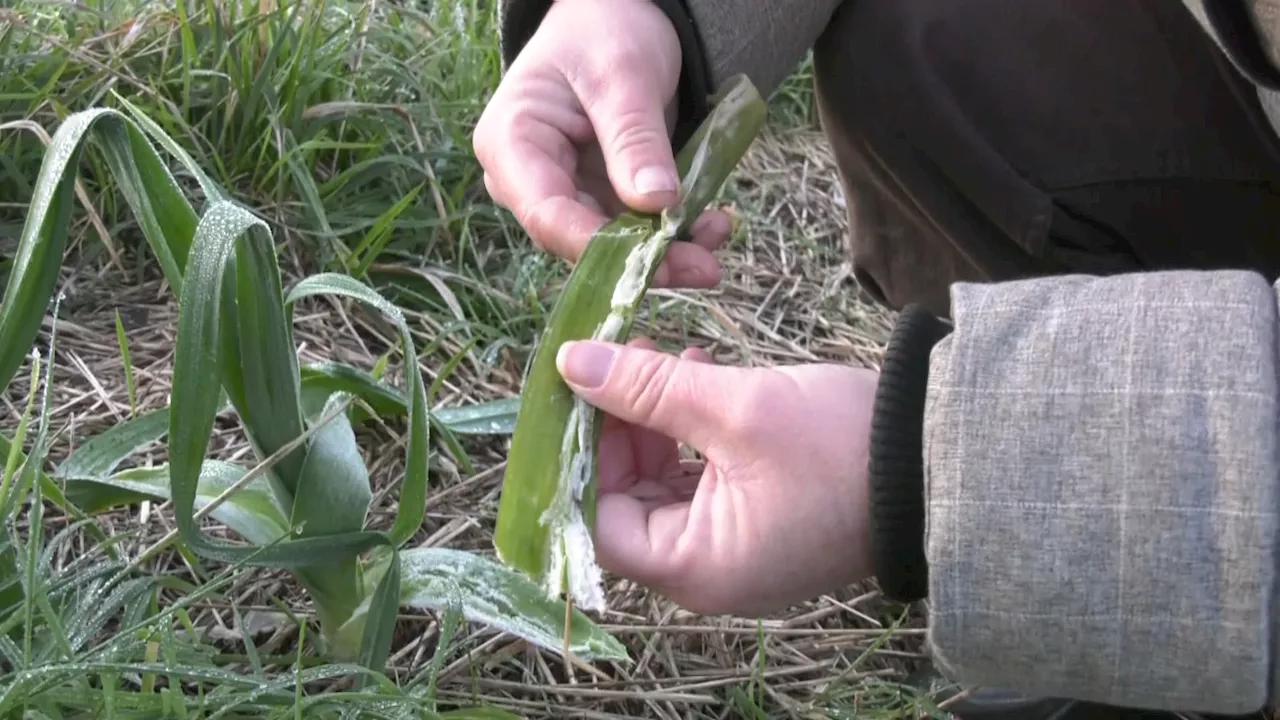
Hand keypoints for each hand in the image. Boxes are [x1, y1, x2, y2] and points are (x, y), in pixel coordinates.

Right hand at [472, 0, 732, 287]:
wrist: (618, 13)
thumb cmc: (605, 29)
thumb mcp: (623, 75)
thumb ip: (635, 138)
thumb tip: (656, 204)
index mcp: (512, 144)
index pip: (547, 214)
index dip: (598, 247)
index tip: (656, 258)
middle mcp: (529, 179)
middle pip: (579, 239)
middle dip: (643, 256)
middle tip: (706, 266)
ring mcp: (565, 190)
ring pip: (611, 243)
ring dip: (666, 248)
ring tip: (718, 231)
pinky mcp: (598, 195)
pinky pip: (633, 228)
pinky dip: (672, 230)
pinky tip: (711, 222)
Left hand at [556, 337, 877, 616]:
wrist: (945, 460)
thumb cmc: (842, 447)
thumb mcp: (735, 408)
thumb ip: (647, 387)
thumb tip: (571, 363)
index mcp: (696, 567)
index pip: (598, 523)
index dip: (579, 457)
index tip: (578, 393)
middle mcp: (709, 572)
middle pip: (626, 503)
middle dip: (617, 429)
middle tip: (615, 361)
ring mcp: (737, 548)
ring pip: (662, 485)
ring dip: (653, 421)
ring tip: (658, 356)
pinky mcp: (760, 521)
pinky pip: (702, 481)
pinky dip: (690, 432)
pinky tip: (698, 374)